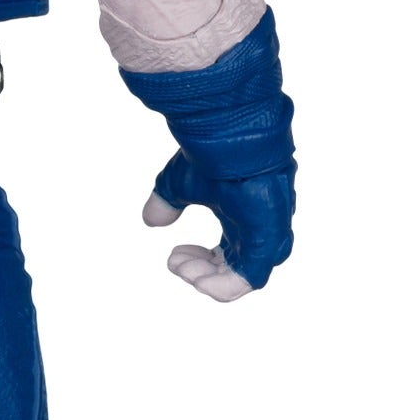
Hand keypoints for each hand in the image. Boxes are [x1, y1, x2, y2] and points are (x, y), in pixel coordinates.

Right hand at [146, 149, 294, 299]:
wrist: (228, 133)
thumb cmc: (211, 152)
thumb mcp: (181, 183)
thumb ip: (167, 202)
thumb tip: (150, 219)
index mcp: (244, 217)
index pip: (227, 255)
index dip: (200, 263)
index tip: (173, 254)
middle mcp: (258, 228)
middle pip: (233, 268)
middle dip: (201, 271)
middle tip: (173, 261)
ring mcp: (266, 234)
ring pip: (243, 276)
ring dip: (208, 279)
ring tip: (182, 270)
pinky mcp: (268, 237)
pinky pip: (250, 277)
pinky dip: (222, 285)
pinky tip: (196, 280)